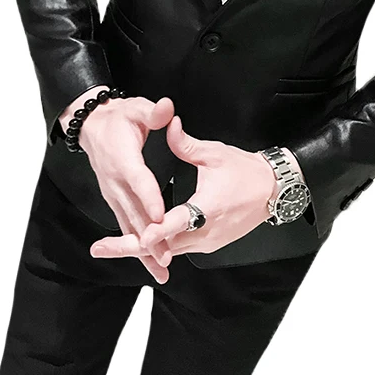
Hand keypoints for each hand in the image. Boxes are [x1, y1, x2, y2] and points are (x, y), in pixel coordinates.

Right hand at [63, 88, 175, 282]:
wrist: (92, 126)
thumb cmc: (119, 117)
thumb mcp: (137, 108)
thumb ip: (154, 112)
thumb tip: (167, 108)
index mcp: (124, 159)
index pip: (139, 181)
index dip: (150, 199)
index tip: (162, 217)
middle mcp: (115, 181)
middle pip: (133, 211)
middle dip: (149, 236)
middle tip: (166, 256)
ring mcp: (113, 193)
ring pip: (128, 224)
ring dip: (143, 248)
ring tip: (161, 268)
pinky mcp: (114, 200)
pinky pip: (125, 224)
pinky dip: (135, 245)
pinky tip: (147, 261)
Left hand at [89, 114, 276, 261]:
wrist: (273, 191)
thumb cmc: (245, 170)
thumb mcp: (215, 153)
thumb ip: (186, 144)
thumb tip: (169, 125)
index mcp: (207, 208)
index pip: (176, 224)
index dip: (154, 231)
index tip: (135, 236)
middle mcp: (206, 232)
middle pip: (163, 246)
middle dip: (130, 246)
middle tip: (100, 248)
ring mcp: (208, 241)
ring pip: (168, 250)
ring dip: (141, 248)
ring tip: (109, 246)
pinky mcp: (209, 243)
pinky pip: (179, 248)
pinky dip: (158, 246)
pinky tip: (137, 242)